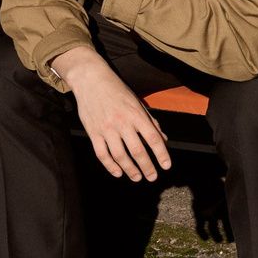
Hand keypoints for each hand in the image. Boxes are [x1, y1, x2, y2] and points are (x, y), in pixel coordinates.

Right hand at [59, 50, 171, 181]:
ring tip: (137, 178)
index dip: (161, 154)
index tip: (166, 166)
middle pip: (137, 150)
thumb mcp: (137, 102)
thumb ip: (150, 121)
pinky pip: (102, 154)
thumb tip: (163, 139)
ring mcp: (106, 128)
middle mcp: (122, 122)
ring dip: (130, 169)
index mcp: (136, 114)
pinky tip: (118, 172)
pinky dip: (110, 166)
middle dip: (147, 166)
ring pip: (120, 155)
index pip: (153, 138)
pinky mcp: (93, 132)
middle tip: (152, 177)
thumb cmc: (117, 91)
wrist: (91, 80)